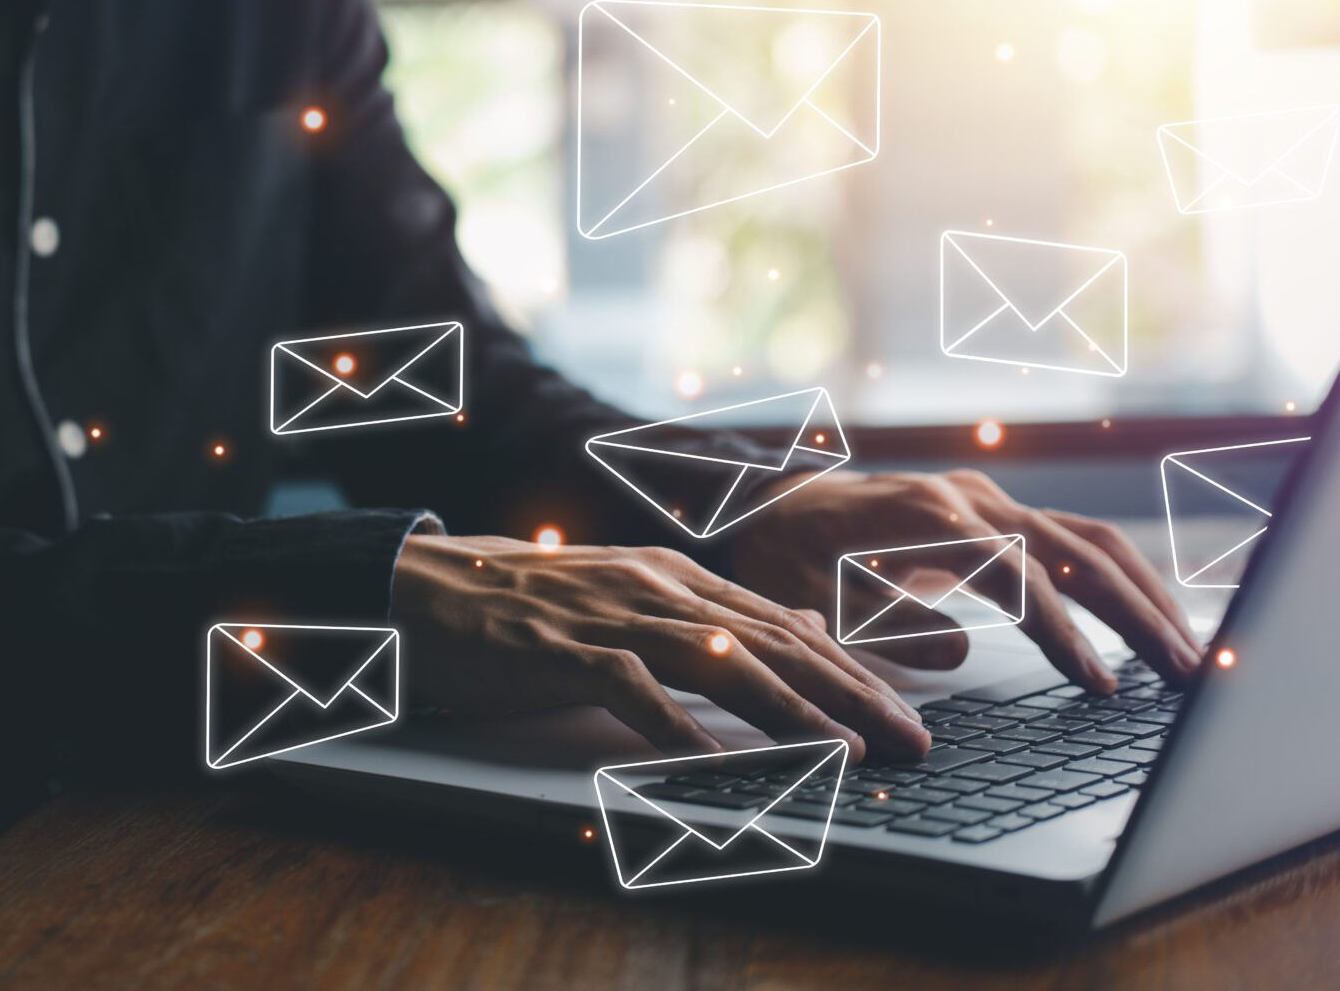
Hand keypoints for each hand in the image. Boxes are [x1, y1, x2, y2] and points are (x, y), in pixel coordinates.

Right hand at [390, 534, 931, 760]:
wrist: (429, 586)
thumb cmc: (532, 606)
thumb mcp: (633, 599)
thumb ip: (711, 615)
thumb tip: (796, 626)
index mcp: (678, 578)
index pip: (786, 625)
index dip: (853, 670)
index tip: (908, 714)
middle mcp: (656, 589)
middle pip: (773, 641)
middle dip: (851, 694)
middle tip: (911, 743)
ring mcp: (609, 616)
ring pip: (718, 660)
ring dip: (789, 710)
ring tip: (844, 751)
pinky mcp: (559, 650)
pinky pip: (628, 688)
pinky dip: (674, 726)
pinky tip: (712, 760)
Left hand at [728, 469, 1205, 691]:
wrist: (766, 507)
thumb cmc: (787, 557)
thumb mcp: (821, 597)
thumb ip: (888, 623)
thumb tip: (965, 651)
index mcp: (930, 517)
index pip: (1020, 576)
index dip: (1064, 632)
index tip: (1100, 684)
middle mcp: (970, 498)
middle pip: (1076, 551)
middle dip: (1136, 613)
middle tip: (1187, 674)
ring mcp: (987, 499)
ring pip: (1087, 539)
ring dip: (1143, 594)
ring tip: (1188, 653)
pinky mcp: (994, 511)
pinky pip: (1072, 537)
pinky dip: (1117, 575)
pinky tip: (1150, 614)